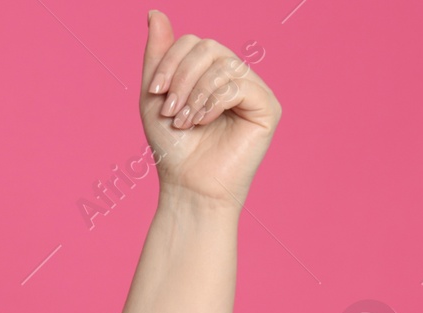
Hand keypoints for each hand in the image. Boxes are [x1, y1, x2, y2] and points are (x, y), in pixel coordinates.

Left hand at [141, 10, 281, 209]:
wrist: (187, 186)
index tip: (155, 93)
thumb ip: (157, 55)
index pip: (193, 42)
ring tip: (184, 122)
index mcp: (211, 72)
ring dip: (194, 95)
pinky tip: (203, 123)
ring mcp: (254, 90)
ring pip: (223, 65)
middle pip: (208, 47)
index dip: (170, 62)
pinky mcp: (267, 107)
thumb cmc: (172, 147)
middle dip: (181, 77)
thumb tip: (154, 13)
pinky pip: (239, 85)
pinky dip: (213, 103)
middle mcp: (236, 76)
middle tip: (170, 110)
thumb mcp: (155, 97)